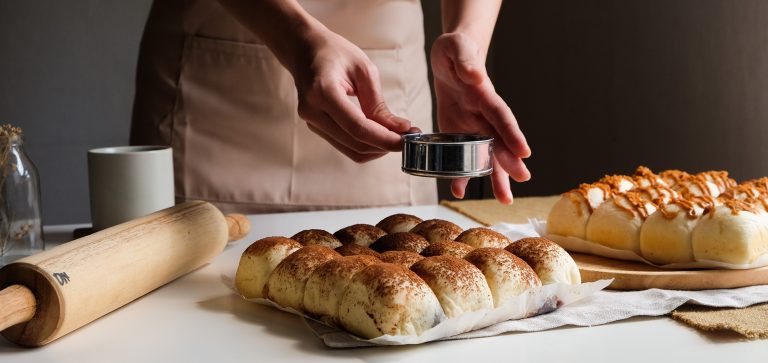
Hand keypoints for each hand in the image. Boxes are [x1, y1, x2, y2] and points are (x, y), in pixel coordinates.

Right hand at [285, 27, 410, 162]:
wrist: (304, 50)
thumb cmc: (335, 53)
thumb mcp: (363, 70)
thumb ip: (379, 104)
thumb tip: (400, 129)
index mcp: (323, 92)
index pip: (358, 127)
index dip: (384, 139)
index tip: (407, 139)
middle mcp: (312, 111)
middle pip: (355, 143)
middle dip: (385, 145)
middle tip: (408, 137)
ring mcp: (311, 122)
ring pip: (351, 150)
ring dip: (377, 148)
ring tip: (397, 136)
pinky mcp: (316, 127)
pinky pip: (345, 145)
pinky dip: (366, 144)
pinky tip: (381, 134)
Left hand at [431, 32, 530, 203]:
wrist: (450, 58)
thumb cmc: (454, 52)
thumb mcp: (455, 49)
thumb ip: (465, 60)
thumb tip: (475, 76)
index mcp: (484, 95)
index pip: (501, 116)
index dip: (511, 133)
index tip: (524, 151)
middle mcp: (484, 114)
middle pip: (500, 141)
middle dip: (510, 161)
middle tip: (521, 181)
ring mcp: (474, 126)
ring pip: (488, 155)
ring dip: (495, 177)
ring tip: (504, 200)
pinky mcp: (460, 134)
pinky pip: (463, 156)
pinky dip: (461, 174)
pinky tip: (459, 191)